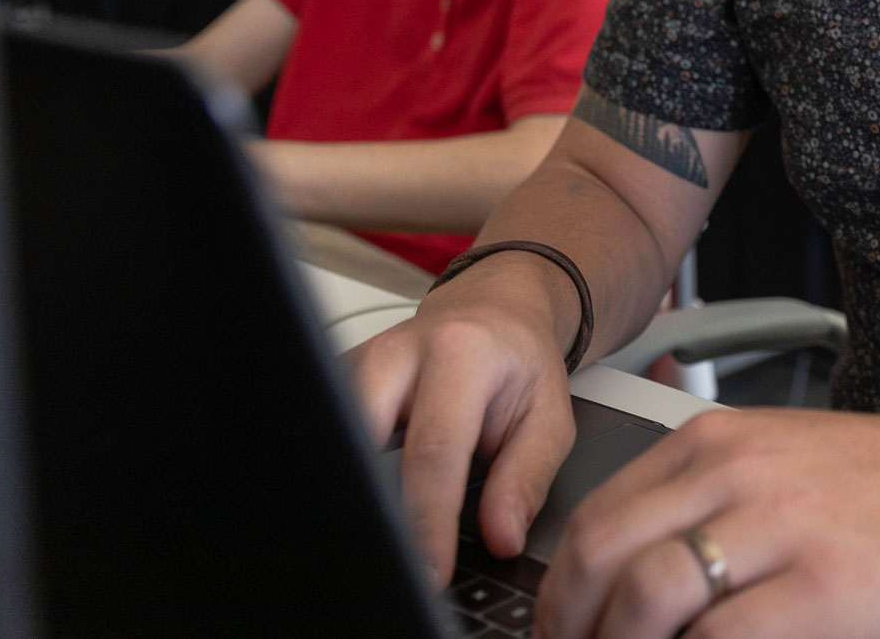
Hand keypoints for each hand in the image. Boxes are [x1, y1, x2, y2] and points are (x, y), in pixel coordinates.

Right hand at [348, 253, 580, 581]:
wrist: (495, 308)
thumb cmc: (520, 360)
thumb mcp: (548, 416)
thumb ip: (526, 478)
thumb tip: (502, 536)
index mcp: (462, 352)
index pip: (434, 451)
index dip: (427, 521)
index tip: (429, 570)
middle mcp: (402, 350)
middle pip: (362, 437)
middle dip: (371, 504)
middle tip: (394, 557)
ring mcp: (364, 358)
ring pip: (337, 431)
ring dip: (354, 485)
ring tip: (382, 525)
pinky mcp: (341, 375)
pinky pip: (331, 425)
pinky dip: (344, 466)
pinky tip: (364, 494)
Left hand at [536, 406, 879, 638]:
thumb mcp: (775, 458)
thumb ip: (702, 495)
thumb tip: (622, 570)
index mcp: (715, 441)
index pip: (595, 517)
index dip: (561, 593)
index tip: (560, 633)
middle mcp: (734, 471)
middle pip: (601, 555)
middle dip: (571, 627)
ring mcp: (777, 528)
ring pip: (646, 598)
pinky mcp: (821, 589)